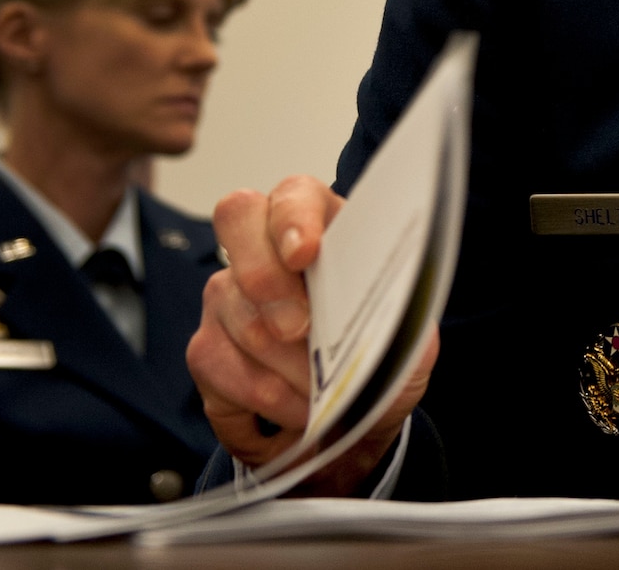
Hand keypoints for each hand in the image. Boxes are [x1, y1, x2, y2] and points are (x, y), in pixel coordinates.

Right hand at [186, 176, 432, 494]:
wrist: (356, 424)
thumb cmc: (381, 361)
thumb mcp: (411, 343)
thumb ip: (405, 324)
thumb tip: (402, 323)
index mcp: (327, 229)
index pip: (294, 195)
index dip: (293, 217)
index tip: (304, 252)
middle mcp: (265, 250)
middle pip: (239, 225)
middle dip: (269, 280)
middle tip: (302, 329)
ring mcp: (228, 297)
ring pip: (239, 315)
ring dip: (289, 367)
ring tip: (325, 395)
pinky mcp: (206, 349)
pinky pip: (220, 370)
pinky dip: (267, 402)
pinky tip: (299, 413)